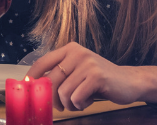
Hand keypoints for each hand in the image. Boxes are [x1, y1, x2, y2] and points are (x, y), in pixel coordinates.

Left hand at [25, 42, 156, 110]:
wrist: (130, 82)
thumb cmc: (99, 80)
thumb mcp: (77, 72)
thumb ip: (59, 75)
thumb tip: (34, 86)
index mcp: (69, 50)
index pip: (42, 62)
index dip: (31, 77)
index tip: (26, 89)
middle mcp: (77, 53)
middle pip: (50, 80)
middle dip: (52, 99)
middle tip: (60, 107)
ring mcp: (87, 63)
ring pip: (63, 92)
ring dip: (69, 104)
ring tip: (79, 102)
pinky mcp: (96, 76)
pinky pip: (76, 97)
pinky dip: (80, 104)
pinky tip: (89, 100)